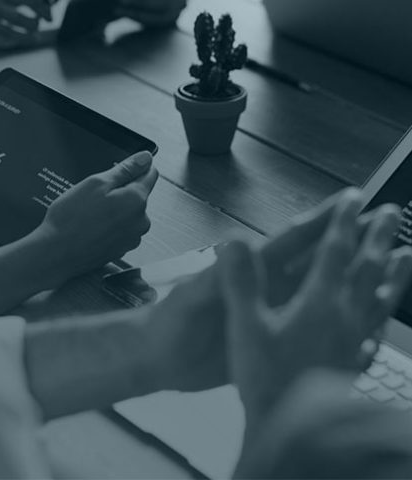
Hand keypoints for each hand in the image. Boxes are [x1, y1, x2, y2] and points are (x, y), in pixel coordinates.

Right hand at [35, 151, 157, 281]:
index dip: (135, 168)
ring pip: (128, 213)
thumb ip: (125, 169)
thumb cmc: (72, 218)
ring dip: (115, 209)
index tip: (119, 170)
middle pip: (138, 195)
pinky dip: (110, 225)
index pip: (150, 174)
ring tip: (90, 213)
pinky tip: (91, 227)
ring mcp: (133, 238)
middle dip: (120, 191)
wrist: (57, 254)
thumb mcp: (96, 183)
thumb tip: (146, 158)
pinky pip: (121, 229)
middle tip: (95, 195)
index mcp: (137, 200)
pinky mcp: (122, 249)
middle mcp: (141, 221)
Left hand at [142, 189, 409, 394]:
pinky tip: (352, 322)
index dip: (321, 221)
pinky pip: (304, 325)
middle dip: (347, 243)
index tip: (350, 201)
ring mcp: (267, 312)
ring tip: (379, 271)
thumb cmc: (167, 325)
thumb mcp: (192, 298)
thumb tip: (235, 246)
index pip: (290, 240)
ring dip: (344, 280)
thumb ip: (215, 277)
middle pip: (313, 260)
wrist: (157, 358)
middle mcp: (263, 288)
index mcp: (247, 272)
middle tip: (381, 226)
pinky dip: (329, 320)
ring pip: (314, 291)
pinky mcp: (266, 337)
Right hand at [218, 191, 411, 428]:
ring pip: (380, 297)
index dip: (342, 221)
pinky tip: (382, 320)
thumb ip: (242, 282)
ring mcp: (354, 341)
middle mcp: (344, 316)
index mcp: (318, 302)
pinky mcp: (354, 363)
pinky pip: (375, 331)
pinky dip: (382, 316)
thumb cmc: (267, 379)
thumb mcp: (246, 326)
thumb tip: (235, 242)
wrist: (293, 431)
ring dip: (392, 272)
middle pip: (366, 268)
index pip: (335, 251)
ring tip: (405, 254)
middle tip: (391, 213)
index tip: (354, 197)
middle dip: (377, 237)